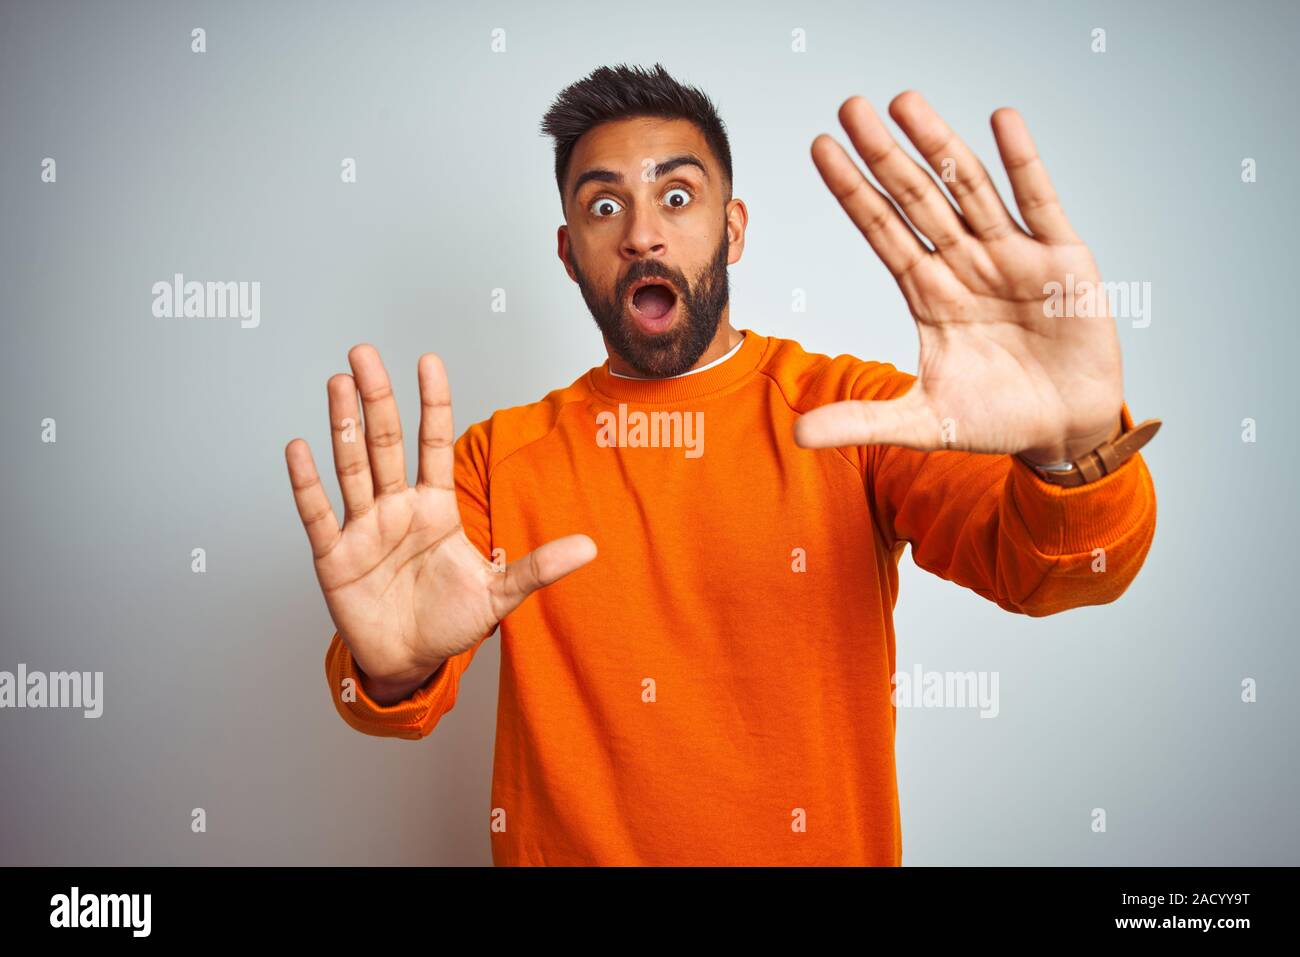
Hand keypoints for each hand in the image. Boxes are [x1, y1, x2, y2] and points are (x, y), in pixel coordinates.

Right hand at [285, 345, 595, 685]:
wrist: (410, 662)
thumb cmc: (450, 621)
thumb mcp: (499, 593)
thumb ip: (538, 566)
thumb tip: (591, 548)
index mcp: (435, 507)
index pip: (434, 442)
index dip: (433, 402)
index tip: (429, 361)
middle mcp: (397, 508)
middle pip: (386, 442)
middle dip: (377, 397)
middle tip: (365, 352)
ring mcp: (364, 528)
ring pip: (353, 466)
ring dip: (343, 424)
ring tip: (337, 380)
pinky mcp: (335, 556)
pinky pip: (319, 513)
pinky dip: (308, 482)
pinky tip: (300, 448)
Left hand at [794, 92, 1123, 463]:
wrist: (1064, 433)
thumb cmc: (994, 419)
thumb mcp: (922, 423)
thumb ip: (862, 422)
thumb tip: (796, 436)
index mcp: (929, 294)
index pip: (881, 231)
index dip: (853, 191)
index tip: (820, 148)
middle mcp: (965, 264)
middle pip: (916, 199)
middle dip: (883, 155)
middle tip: (849, 107)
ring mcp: (1012, 257)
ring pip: (968, 189)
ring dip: (939, 145)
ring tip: (905, 103)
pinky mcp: (1063, 261)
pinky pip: (1040, 202)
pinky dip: (1023, 162)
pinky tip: (1002, 120)